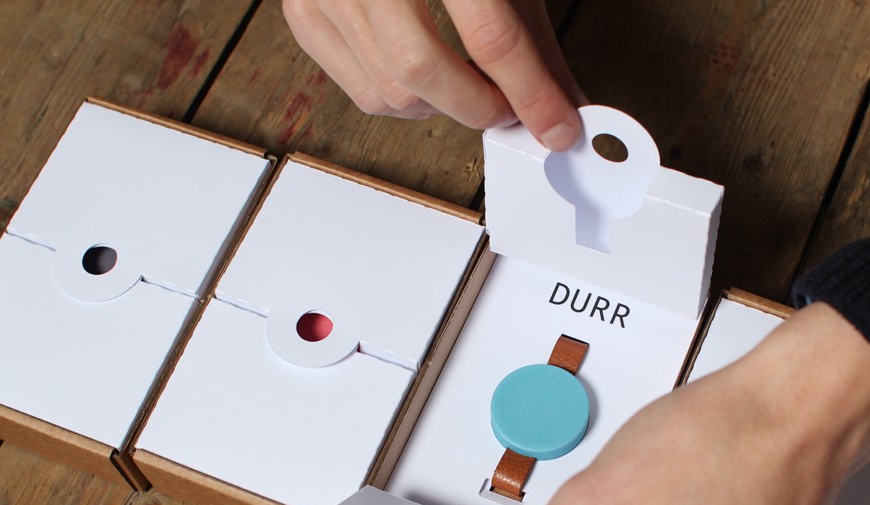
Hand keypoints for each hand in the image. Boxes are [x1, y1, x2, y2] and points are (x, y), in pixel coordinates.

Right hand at [282, 0, 585, 149]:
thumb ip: (531, 38)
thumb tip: (564, 100)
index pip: (490, 35)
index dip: (530, 93)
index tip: (557, 126)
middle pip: (424, 71)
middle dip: (479, 106)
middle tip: (511, 108)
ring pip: (390, 92)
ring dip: (443, 107)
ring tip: (470, 88)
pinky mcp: (305, 13)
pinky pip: (361, 91)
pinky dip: (403, 101)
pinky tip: (428, 80)